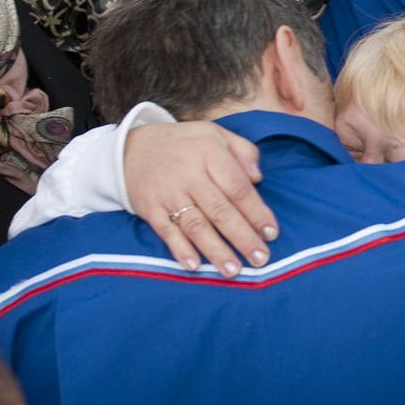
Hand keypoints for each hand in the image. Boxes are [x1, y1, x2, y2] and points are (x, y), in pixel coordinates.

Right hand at [122, 121, 278, 277]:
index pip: (238, 187)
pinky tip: (194, 266)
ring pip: (195, 225)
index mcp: (209, 153)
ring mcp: (168, 193)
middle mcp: (189, 175)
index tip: (271, 233)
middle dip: (242, 237)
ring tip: (233, 270)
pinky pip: (166, 231)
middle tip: (260, 259)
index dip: (256, 212)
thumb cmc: (185, 144)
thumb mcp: (216, 134)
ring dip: (216, 250)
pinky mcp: (150, 208)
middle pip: (220, 210)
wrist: (133, 148)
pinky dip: (180, 249)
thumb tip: (259, 178)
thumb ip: (243, 151)